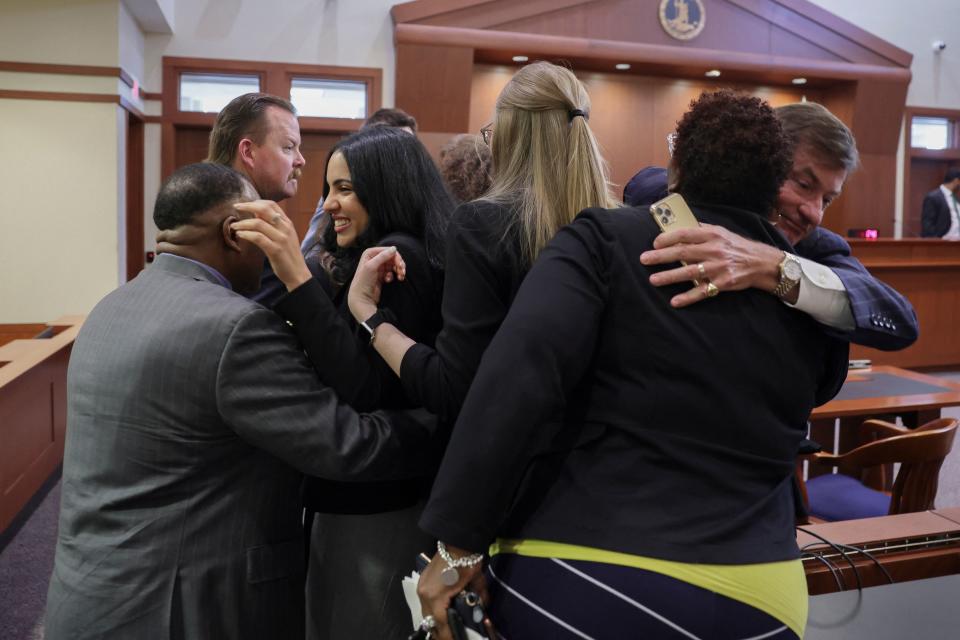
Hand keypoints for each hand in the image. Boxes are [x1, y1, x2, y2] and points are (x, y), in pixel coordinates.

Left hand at [231, 200, 311, 290]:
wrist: (298, 273)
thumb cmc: (288, 255)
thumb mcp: (284, 236)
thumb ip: (273, 224)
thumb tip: (256, 212)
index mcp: (287, 223)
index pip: (271, 204)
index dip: (256, 202)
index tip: (243, 204)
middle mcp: (285, 228)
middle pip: (264, 209)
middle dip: (247, 206)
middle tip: (235, 208)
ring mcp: (281, 239)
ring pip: (258, 223)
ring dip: (243, 223)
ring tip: (234, 226)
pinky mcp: (275, 250)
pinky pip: (258, 238)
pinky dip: (246, 234)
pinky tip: (239, 235)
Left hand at [347, 246, 405, 321]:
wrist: (362, 298)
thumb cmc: (363, 281)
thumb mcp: (371, 266)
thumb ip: (383, 256)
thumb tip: (394, 248)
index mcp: (370, 253)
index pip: (388, 250)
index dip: (395, 257)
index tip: (400, 265)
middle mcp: (374, 259)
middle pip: (392, 257)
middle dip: (398, 264)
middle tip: (402, 272)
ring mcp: (378, 268)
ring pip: (393, 265)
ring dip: (398, 270)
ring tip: (400, 277)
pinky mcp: (381, 276)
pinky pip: (391, 272)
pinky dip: (393, 276)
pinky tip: (388, 281)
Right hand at [417, 546, 488, 639]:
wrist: (457, 542)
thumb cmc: (468, 562)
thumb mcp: (477, 583)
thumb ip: (480, 599)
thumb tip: (484, 611)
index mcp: (436, 596)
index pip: (441, 624)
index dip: (448, 636)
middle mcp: (424, 595)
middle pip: (430, 622)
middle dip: (440, 633)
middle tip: (451, 637)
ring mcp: (421, 589)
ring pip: (425, 614)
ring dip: (435, 623)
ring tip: (446, 630)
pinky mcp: (422, 584)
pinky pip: (425, 605)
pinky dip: (432, 612)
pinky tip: (440, 616)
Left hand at [639, 223, 782, 306]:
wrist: (761, 262)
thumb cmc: (736, 246)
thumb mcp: (721, 232)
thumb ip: (701, 230)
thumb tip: (678, 227)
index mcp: (712, 235)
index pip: (685, 234)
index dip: (668, 238)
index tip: (654, 243)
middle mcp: (714, 250)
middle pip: (683, 253)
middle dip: (661, 257)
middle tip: (644, 260)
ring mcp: (718, 268)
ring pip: (689, 273)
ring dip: (669, 277)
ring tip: (653, 280)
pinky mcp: (722, 283)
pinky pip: (702, 291)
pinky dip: (688, 297)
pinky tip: (675, 301)